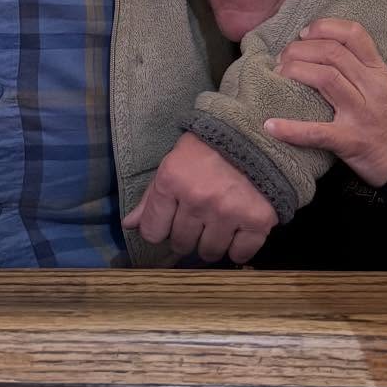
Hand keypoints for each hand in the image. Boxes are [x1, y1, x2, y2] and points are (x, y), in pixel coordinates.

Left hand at [122, 131, 277, 263]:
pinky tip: (237, 233)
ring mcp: (228, 212)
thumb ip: (151, 197)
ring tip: (218, 224)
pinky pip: (240, 253)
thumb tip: (129, 225)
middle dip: (187, 234)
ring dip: (211, 243)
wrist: (256, 133)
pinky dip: (238, 248)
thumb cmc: (209, 146)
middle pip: (181, 243)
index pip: (152, 231)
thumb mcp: (174, 162)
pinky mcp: (257, 220)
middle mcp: (197, 199)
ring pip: (209, 252)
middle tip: (199, 218)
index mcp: (172, 181)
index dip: (160, 229)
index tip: (171, 221)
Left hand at [267, 18, 386, 188]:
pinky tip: (271, 126)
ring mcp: (361, 114)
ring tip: (278, 74)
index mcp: (378, 72)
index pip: (354, 35)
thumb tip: (318, 47)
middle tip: (282, 57)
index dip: (325, 28)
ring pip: (325, 77)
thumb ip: (359, 67)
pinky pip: (317, 131)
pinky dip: (291, 129)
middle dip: (300, 49)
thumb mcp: (383, 87)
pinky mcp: (350, 141)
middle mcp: (372, 88)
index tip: (304, 33)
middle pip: (332, 53)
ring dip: (295, 70)